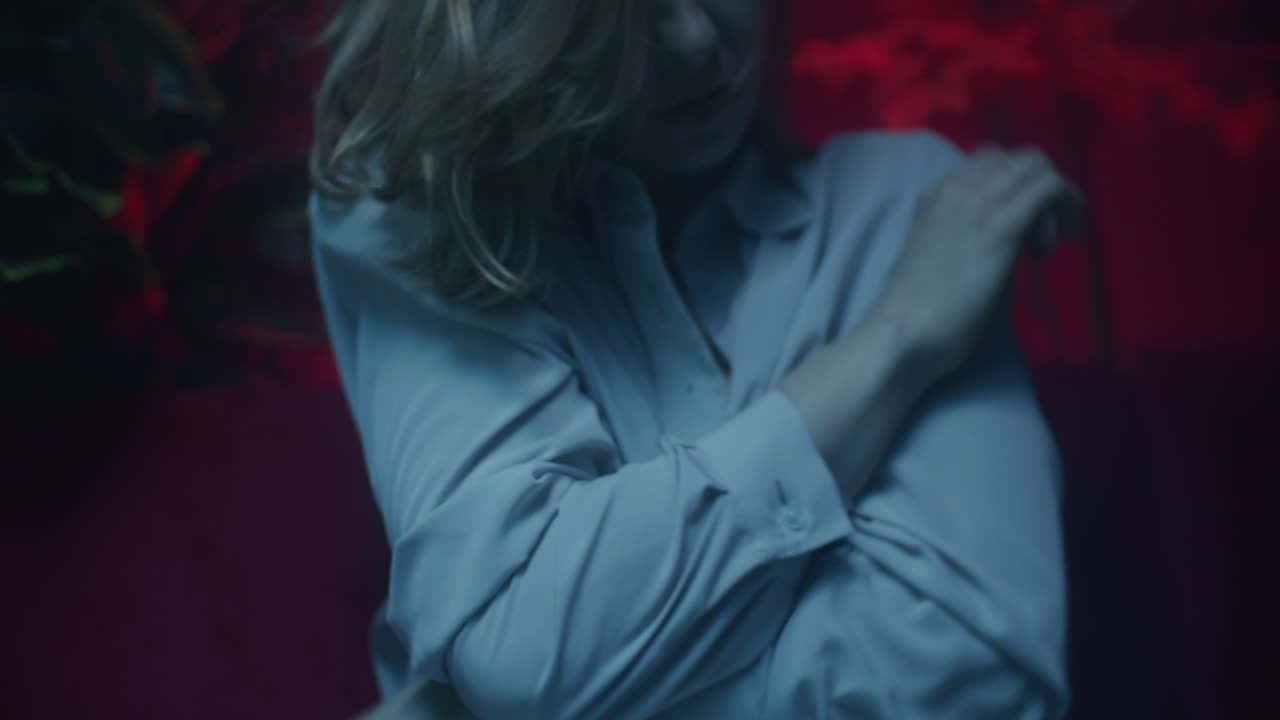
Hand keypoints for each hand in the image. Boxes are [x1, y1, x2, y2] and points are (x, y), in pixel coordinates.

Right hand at [872, 144, 1085, 377]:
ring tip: (1047, 244)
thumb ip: (950, 240)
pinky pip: (1049, 188)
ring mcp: (979, 203)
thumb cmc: (913, 310)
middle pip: (1017, 160)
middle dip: (1038, 190)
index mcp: (935, 197)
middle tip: (1040, 236)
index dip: (1012, 189)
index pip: (987, 164)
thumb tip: (977, 246)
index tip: (1016, 229)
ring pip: (1037, 167)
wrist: (904, 330)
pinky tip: (1066, 234)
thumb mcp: (927, 259)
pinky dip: (1067, 204)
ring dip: (1056, 199)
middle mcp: (957, 189)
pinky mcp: (1002, 225)